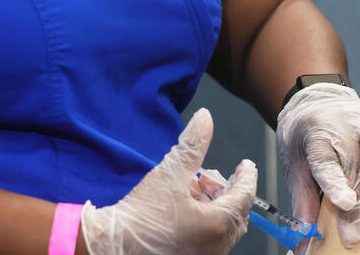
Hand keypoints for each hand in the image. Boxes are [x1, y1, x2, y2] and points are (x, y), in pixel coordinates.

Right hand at [81, 108, 257, 254]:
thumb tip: (205, 118)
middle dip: (227, 191)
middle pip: (236, 213)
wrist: (113, 245)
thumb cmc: (142, 215)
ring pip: (223, 227)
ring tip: (194, 188)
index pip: (245, 196)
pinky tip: (186, 207)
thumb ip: (192, 145)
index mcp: (218, 225)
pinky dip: (205, 220)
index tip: (245, 165)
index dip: (246, 177)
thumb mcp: (170, 173)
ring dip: (214, 205)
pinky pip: (210, 239)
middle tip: (211, 176)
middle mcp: (217, 246)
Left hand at [277, 84, 359, 248]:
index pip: (325, 166)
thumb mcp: (295, 166)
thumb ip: (304, 198)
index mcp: (316, 142)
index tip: (345, 204)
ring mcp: (358, 120)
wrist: (310, 103)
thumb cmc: (305, 142)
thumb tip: (307, 234)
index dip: (335, 185)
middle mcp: (338, 130)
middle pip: (352, 164)